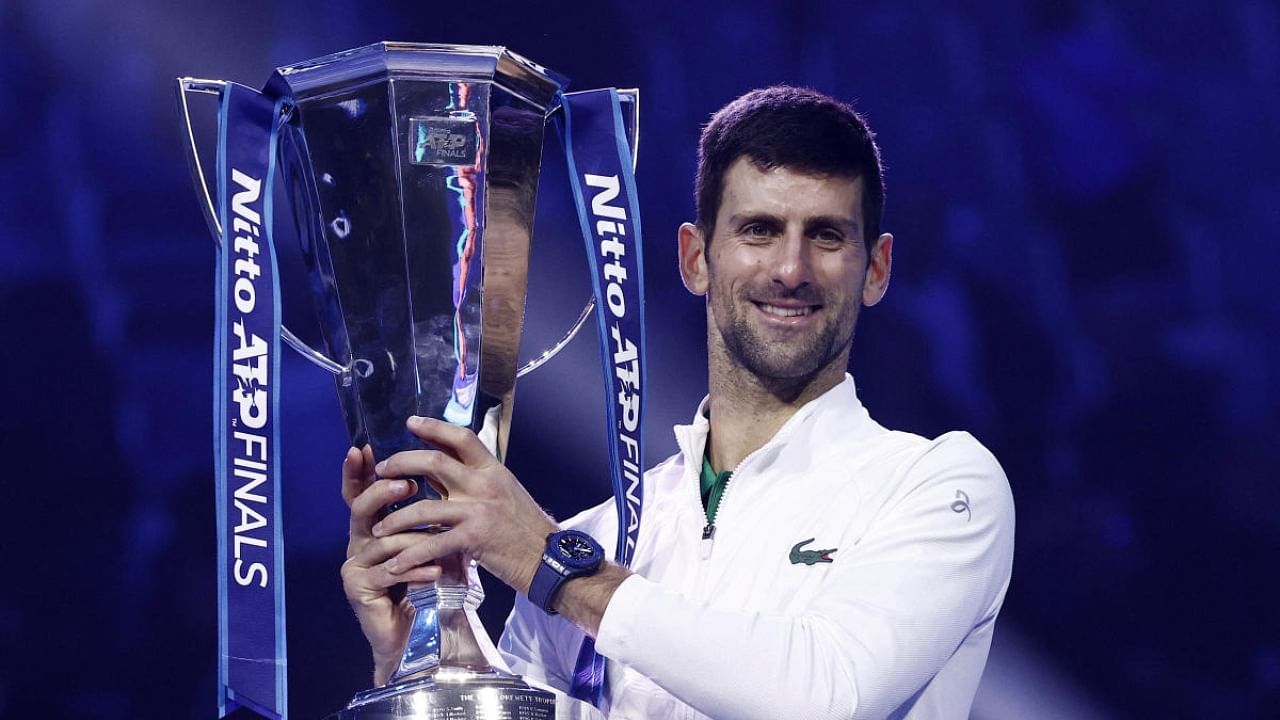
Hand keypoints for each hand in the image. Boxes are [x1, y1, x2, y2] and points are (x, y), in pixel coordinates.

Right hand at [339, 444, 440, 684]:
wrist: (420, 629)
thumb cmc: (429, 580)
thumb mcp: (435, 539)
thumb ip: (433, 511)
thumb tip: (449, 471)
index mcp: (373, 526)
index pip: (359, 492)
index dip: (358, 471)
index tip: (363, 448)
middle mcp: (358, 541)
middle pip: (361, 507)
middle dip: (383, 492)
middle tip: (406, 484)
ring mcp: (354, 565)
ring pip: (383, 541)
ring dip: (414, 539)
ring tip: (438, 538)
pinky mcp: (359, 587)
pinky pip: (388, 571)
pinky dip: (415, 569)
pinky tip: (434, 571)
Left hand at [371, 416, 559, 595]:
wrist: (548, 559)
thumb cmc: (526, 529)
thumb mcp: (504, 494)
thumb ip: (472, 482)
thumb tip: (439, 472)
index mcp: (493, 470)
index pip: (462, 438)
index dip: (434, 427)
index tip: (411, 422)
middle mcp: (484, 484)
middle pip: (434, 462)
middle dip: (401, 464)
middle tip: (381, 471)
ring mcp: (479, 510)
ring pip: (424, 507)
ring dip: (396, 519)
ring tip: (379, 529)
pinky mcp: (474, 538)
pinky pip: (432, 543)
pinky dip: (410, 555)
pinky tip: (396, 565)